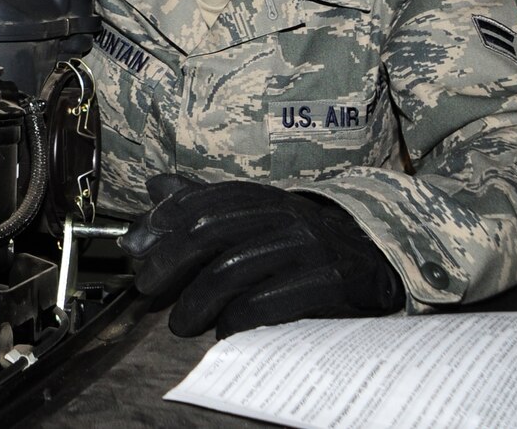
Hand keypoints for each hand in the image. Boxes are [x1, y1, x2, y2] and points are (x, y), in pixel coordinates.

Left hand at [119, 173, 403, 337]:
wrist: (381, 264)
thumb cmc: (307, 246)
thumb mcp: (259, 218)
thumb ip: (208, 203)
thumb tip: (156, 185)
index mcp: (265, 199)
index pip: (202, 201)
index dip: (162, 222)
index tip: (134, 247)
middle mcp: (285, 214)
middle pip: (210, 232)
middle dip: (170, 262)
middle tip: (148, 288)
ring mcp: (308, 245)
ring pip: (233, 269)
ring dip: (196, 300)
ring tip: (181, 323)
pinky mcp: (329, 280)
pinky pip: (270, 300)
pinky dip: (237, 319)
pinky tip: (225, 330)